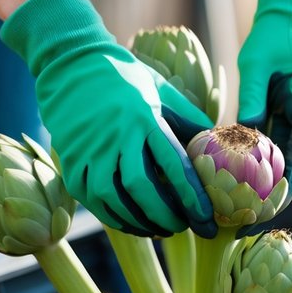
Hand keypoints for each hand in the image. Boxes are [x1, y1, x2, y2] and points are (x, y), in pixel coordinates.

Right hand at [1, 0, 215, 236]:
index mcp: (145, 117)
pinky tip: (132, 223)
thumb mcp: (163, 90)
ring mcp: (90, 150)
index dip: (192, 198)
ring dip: (140, 222)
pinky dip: (113, 217)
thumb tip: (220, 145)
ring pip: (114, 199)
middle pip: (143, 188)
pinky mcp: (71, 161)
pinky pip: (92, 200)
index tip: (207, 220)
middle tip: (185, 228)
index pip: (174, 165)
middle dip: (167, 215)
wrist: (72, 63)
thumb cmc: (126, 77)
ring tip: (161, 229)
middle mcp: (116, 135)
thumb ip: (189, 119)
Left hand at [236, 0, 291, 195]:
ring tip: (256, 205)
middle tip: (258, 214)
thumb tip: (241, 136)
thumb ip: (251, 98)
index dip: (291, 173)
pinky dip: (279, 160)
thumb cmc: (274, 34)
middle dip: (287, 186)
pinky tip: (257, 180)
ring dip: (284, 177)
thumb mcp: (255, 63)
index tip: (273, 198)